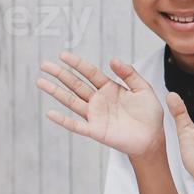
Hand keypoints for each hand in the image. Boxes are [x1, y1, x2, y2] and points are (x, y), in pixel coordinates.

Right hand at [37, 52, 164, 156]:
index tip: (63, 55)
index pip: (90, 73)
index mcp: (110, 88)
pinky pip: (75, 125)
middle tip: (44, 65)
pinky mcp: (95, 130)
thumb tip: (113, 59)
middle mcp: (99, 100)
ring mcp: (95, 115)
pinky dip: (63, 120)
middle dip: (60, 74)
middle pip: (76, 84)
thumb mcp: (143, 89)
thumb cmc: (149, 114)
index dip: (77, 64)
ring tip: (40, 81)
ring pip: (71, 101)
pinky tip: (50, 113)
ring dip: (56, 92)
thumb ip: (129, 74)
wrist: (152, 137)